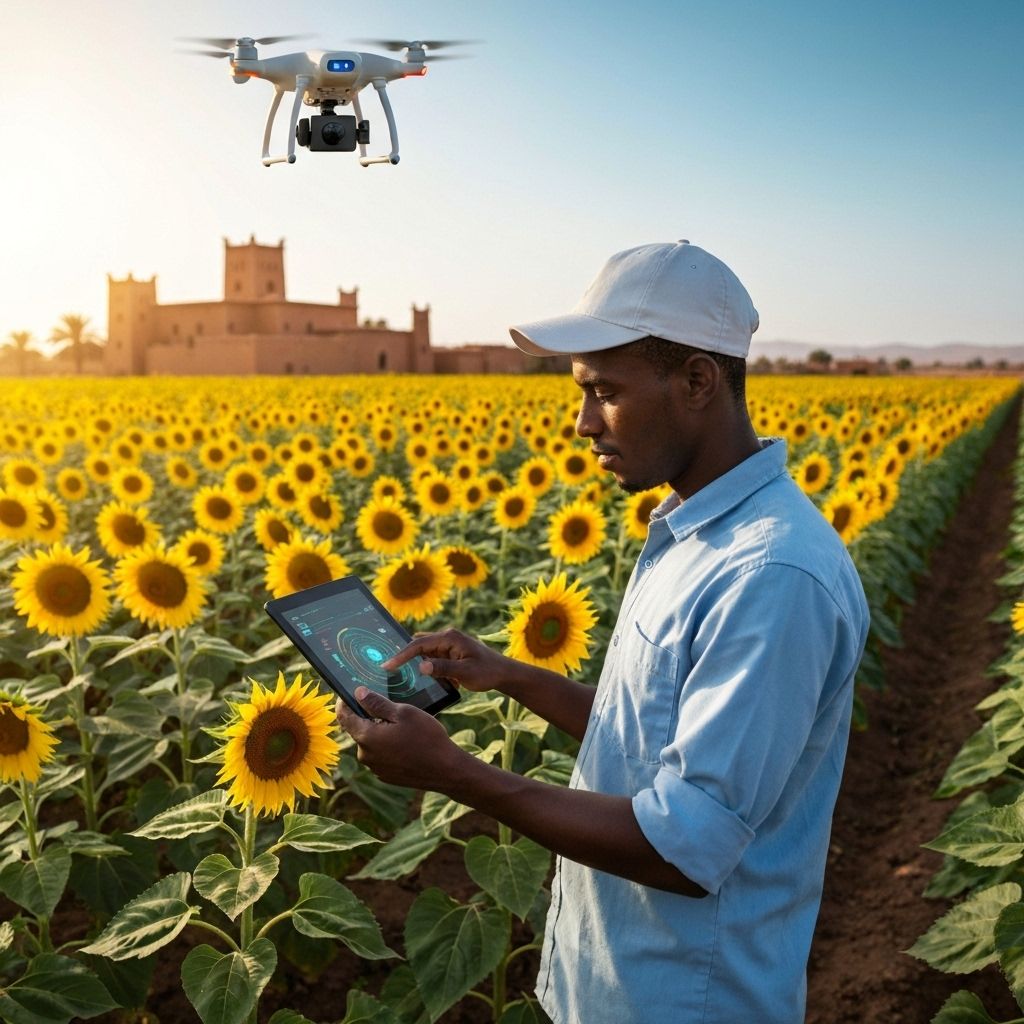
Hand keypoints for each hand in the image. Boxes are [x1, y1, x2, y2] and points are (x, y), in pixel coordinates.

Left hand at [336, 686, 464, 790]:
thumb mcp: (404, 712)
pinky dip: (387, 746)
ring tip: (400, 725)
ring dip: (379, 732)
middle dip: (367, 717)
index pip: (344, 717)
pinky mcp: (385, 776)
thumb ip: (377, 703)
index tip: (348, 692)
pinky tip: (405, 741)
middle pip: (358, 729)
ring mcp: (375, 768)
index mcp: (366, 737)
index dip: (343, 703)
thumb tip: (358, 693)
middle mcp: (365, 755)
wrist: (445, 770)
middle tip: (386, 706)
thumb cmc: (426, 737)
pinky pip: (380, 755)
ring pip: (370, 743)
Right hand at [381, 628, 512, 693]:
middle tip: (388, 670)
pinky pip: (434, 659)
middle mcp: (447, 638)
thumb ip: (443, 668)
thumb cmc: (487, 672)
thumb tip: (421, 665)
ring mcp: (449, 645)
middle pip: (419, 646)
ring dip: (420, 665)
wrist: (504, 673)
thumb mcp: (465, 672)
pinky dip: (430, 669)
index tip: (387, 665)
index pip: (418, 644)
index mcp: (449, 638)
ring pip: (425, 653)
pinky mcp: (451, 653)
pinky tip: (431, 680)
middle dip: (405, 657)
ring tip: (408, 676)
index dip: (401, 655)